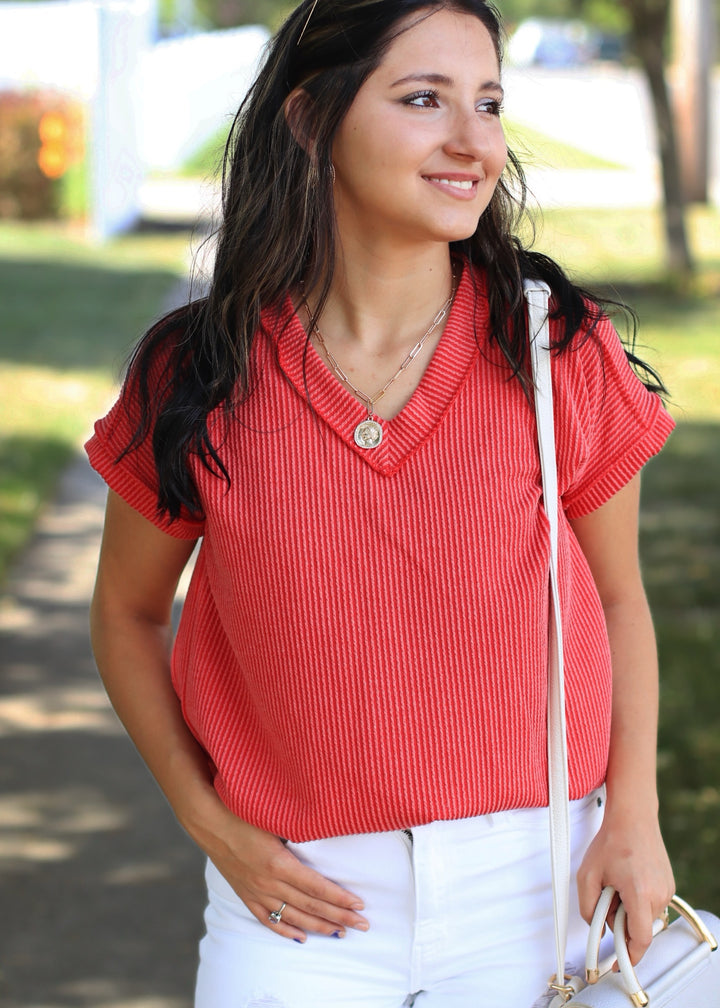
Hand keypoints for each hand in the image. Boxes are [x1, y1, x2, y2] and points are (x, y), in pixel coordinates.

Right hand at [184, 792, 369, 942]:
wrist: (209, 822)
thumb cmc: (245, 813)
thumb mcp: (275, 819)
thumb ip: (301, 830)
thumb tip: (330, 827)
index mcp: (279, 863)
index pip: (318, 888)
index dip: (341, 899)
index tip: (360, 906)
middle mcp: (269, 883)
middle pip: (311, 906)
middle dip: (339, 917)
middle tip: (363, 926)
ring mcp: (257, 892)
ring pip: (293, 917)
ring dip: (319, 927)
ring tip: (340, 933)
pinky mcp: (246, 895)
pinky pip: (269, 919)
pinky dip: (287, 930)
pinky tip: (302, 937)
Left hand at [576, 807, 674, 965]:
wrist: (633, 818)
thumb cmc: (610, 842)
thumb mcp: (587, 875)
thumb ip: (588, 908)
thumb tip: (599, 931)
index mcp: (639, 893)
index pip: (640, 939)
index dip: (628, 956)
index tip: (619, 965)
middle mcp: (658, 894)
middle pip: (640, 929)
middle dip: (620, 922)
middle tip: (607, 899)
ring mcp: (666, 890)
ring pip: (645, 917)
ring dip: (628, 910)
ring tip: (617, 883)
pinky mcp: (668, 886)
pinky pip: (651, 905)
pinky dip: (637, 901)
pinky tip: (627, 880)